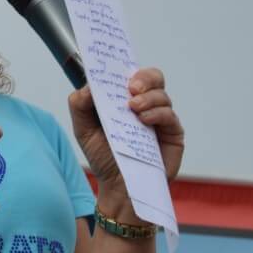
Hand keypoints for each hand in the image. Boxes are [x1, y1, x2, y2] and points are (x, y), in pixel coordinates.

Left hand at [68, 67, 184, 191]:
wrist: (118, 187)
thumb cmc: (103, 156)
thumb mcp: (83, 129)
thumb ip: (79, 105)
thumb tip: (88, 86)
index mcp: (125, 98)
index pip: (130, 73)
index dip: (125, 65)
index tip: (116, 65)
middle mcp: (145, 104)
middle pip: (153, 77)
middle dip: (143, 77)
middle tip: (131, 87)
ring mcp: (160, 118)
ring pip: (162, 94)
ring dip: (148, 98)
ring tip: (133, 108)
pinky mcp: (172, 133)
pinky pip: (170, 115)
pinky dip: (157, 113)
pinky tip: (144, 120)